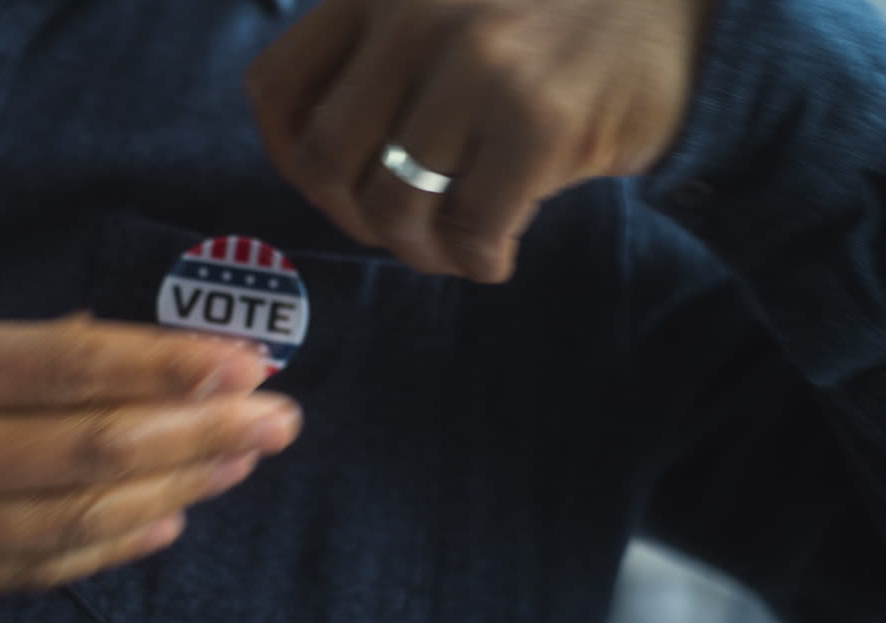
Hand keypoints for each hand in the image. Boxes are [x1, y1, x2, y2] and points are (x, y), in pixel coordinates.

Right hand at [0, 288, 300, 602]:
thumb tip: (100, 346)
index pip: (74, 367)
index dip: (171, 365)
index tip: (248, 361)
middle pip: (99, 448)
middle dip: (204, 432)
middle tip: (280, 419)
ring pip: (80, 517)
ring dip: (177, 488)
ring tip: (242, 464)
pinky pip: (33, 569)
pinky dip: (109, 550)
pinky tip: (168, 523)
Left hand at [248, 0, 712, 280]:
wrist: (684, 11)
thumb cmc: (550, 22)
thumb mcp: (443, 4)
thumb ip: (375, 57)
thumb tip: (317, 167)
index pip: (274, 88)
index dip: (287, 157)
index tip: (329, 187)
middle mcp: (414, 13)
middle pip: (324, 161)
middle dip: (354, 219)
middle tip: (402, 230)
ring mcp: (477, 63)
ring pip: (393, 206)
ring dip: (418, 251)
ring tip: (452, 249)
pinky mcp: (539, 119)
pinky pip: (471, 230)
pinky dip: (476, 261)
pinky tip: (497, 254)